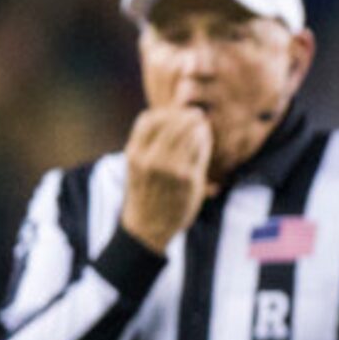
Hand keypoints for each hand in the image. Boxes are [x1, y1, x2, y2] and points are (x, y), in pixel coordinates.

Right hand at [121, 107, 213, 251]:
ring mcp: (170, 169)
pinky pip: (199, 152)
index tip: (175, 112)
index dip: (165, 113)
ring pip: (188, 135)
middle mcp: (150, 158)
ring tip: (202, 126)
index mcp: (134, 153)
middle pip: (172, 124)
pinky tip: (204, 140)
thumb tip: (172, 118)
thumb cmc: (146, 193)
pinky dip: (204, 142)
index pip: (149, 119)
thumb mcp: (138, 165)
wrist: (148, 227)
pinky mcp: (188, 179)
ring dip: (198, 127)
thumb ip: (150, 143)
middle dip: (187, 116)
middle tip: (197, 114)